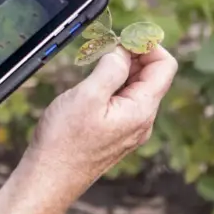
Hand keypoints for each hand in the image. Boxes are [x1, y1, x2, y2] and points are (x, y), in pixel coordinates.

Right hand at [26, 45, 177, 189]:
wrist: (49, 177)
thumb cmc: (64, 140)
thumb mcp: (88, 96)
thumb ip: (111, 69)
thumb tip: (122, 52)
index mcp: (141, 110)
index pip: (164, 66)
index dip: (147, 44)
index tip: (121, 36)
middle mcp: (142, 121)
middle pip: (152, 76)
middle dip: (133, 54)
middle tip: (104, 44)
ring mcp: (130, 129)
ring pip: (136, 88)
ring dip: (120, 69)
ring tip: (95, 61)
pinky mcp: (115, 134)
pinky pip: (123, 101)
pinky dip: (112, 84)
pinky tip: (91, 84)